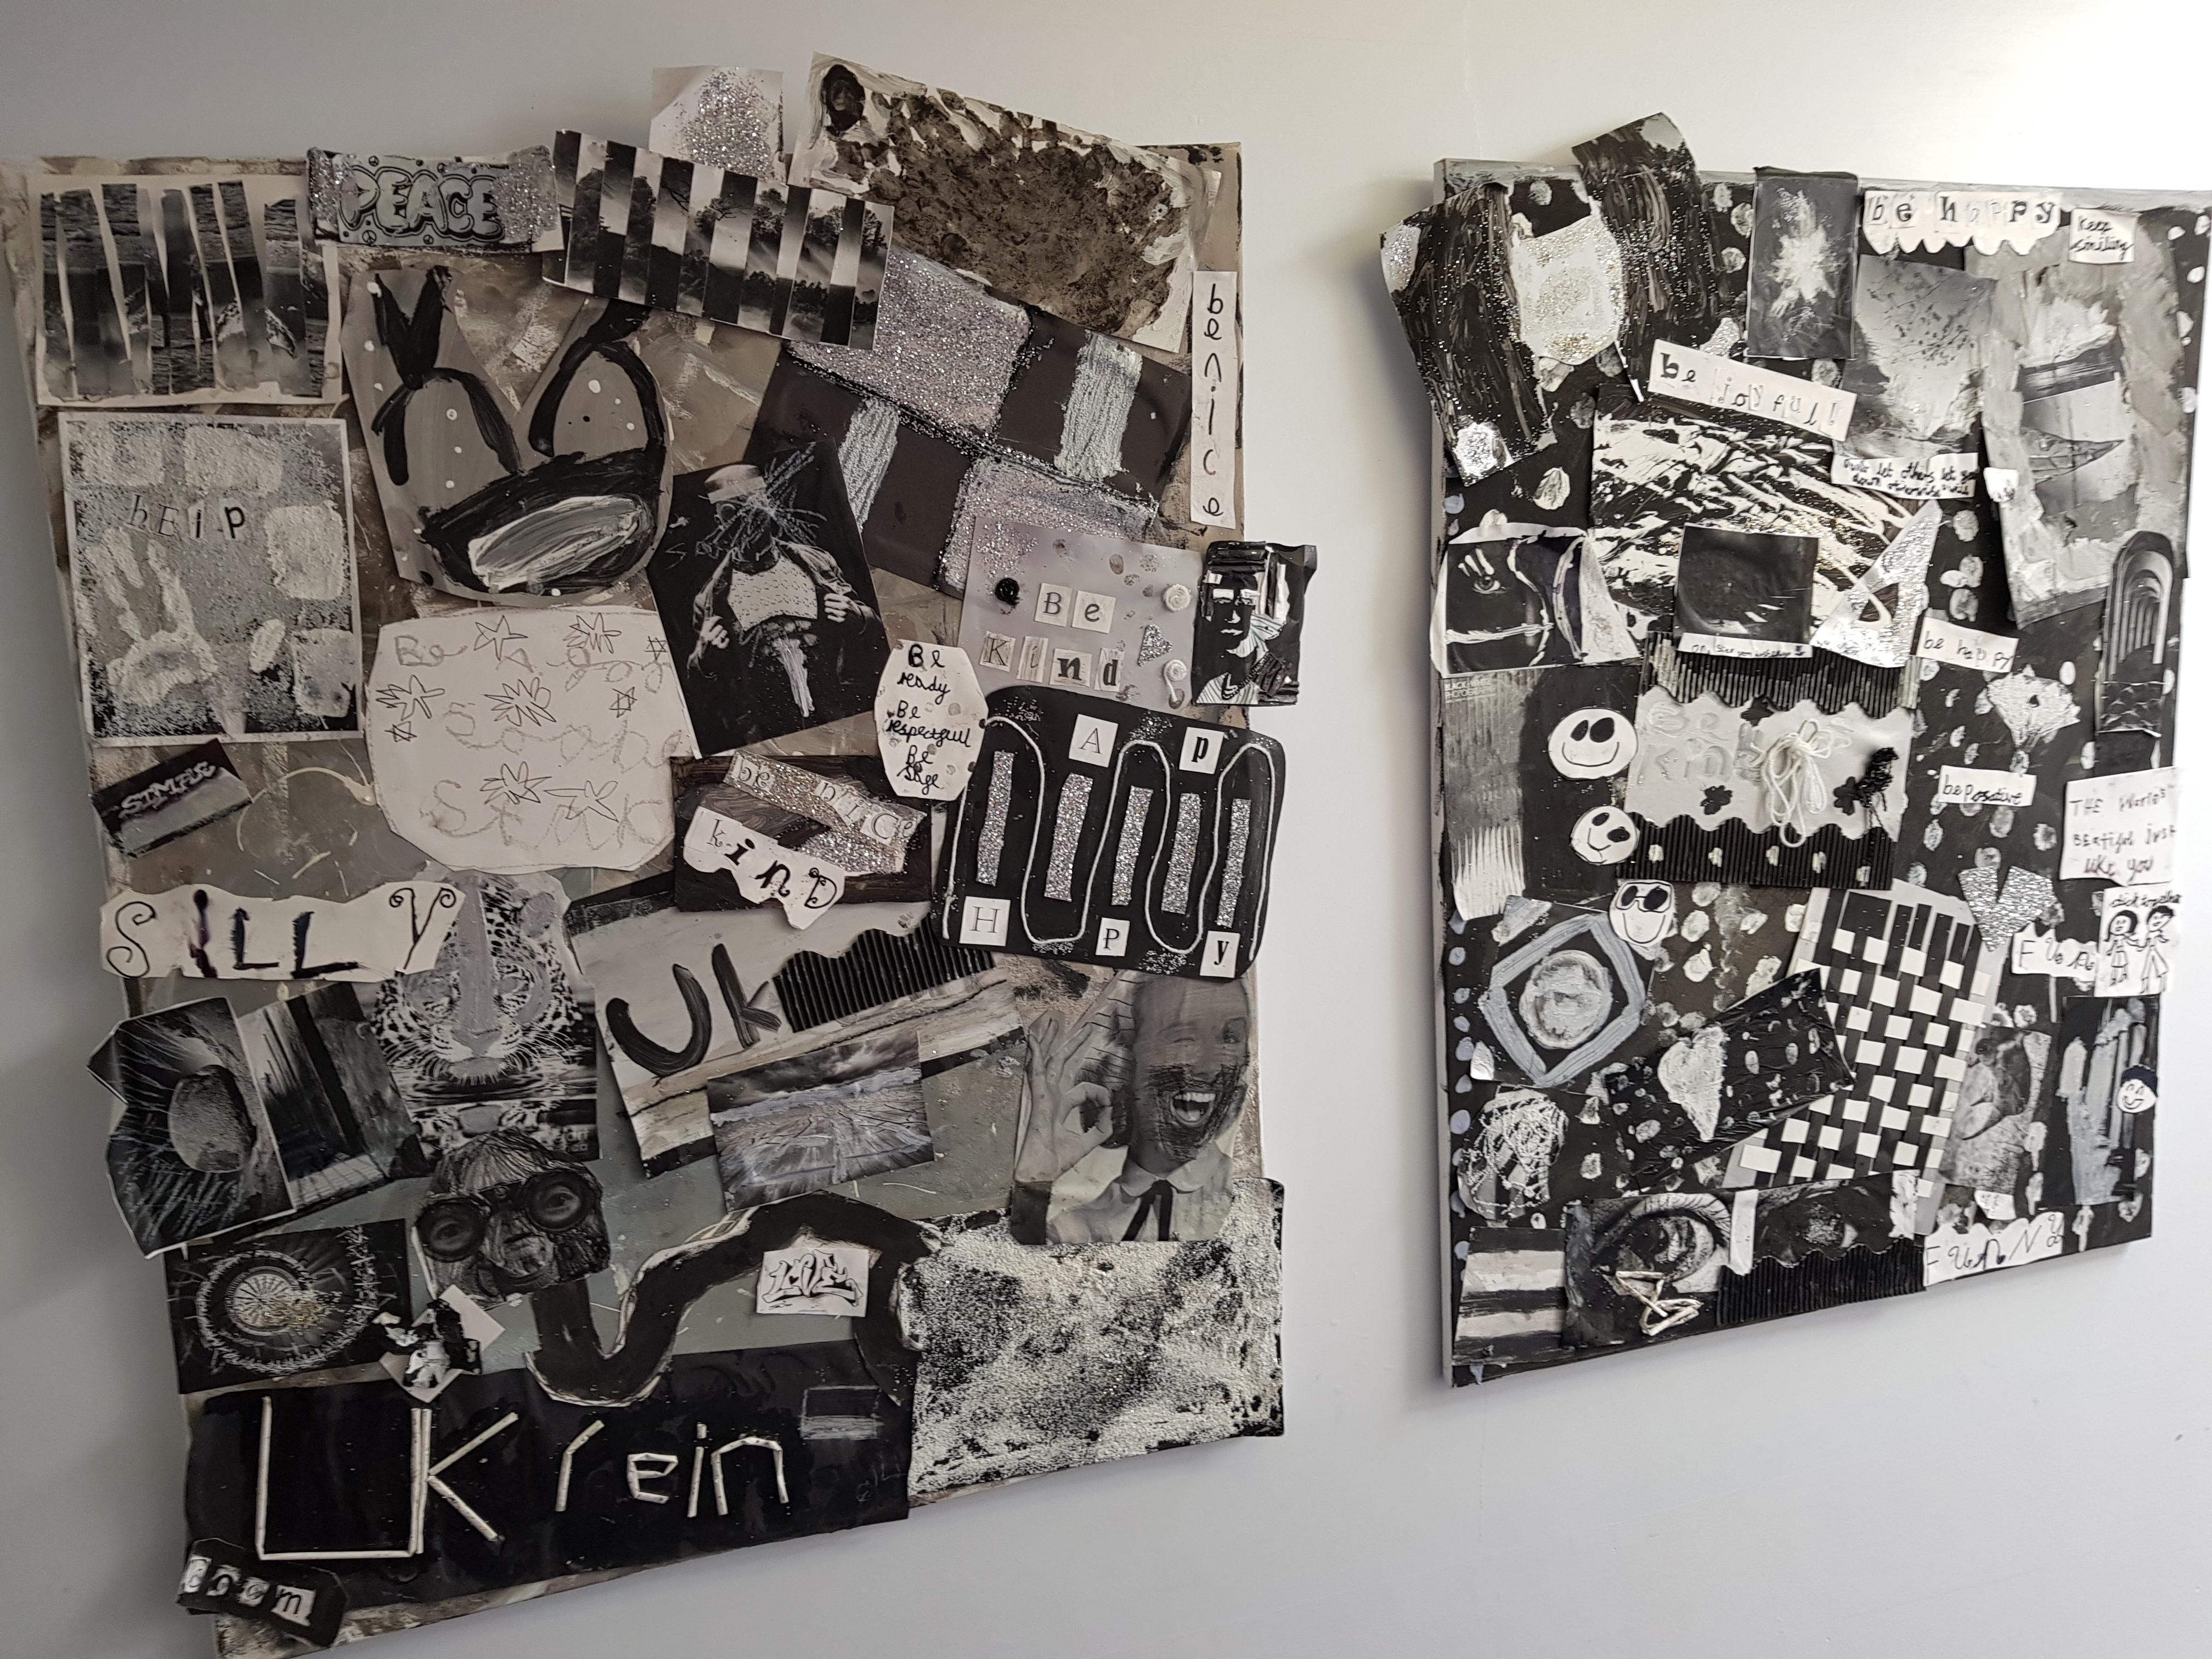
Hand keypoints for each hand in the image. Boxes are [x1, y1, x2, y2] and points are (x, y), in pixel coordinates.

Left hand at [820, 590, 852, 621]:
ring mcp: (842, 613)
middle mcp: (844, 606)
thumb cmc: (850, 607)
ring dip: (828, 609)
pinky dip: (830, 615)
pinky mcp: (841, 620)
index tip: (826, 598)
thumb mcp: (847, 599)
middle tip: (828, 604)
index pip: (830, 596)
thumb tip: (827, 596)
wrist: (858, 616)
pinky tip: (833, 614)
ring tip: (830, 609)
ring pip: (827, 610)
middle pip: (827, 603)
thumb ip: (839, 597)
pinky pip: (829, 616)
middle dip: (827, 603)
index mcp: (845, 599)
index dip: (826, 597)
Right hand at [1015, 975, 1135, 1180]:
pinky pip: (1036, 1071)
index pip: (1084, 1087)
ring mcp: (1044, 1095)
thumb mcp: (1090, 1140)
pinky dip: (1035, 1053)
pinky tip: (1035, 1037)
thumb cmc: (1059, 1159)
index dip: (1099, 1092)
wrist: (1042, 1172)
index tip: (1108, 1102)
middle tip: (1087, 1027)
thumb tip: (1112, 1108)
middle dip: (1075, 1045)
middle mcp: (1053, 1096)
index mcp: (1063, 1105)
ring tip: (1055, 1019)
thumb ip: (1102, 1125)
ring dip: (1053, 1040)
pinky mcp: (1039, 1097)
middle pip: (1064, 1063)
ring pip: (1050, 1060)